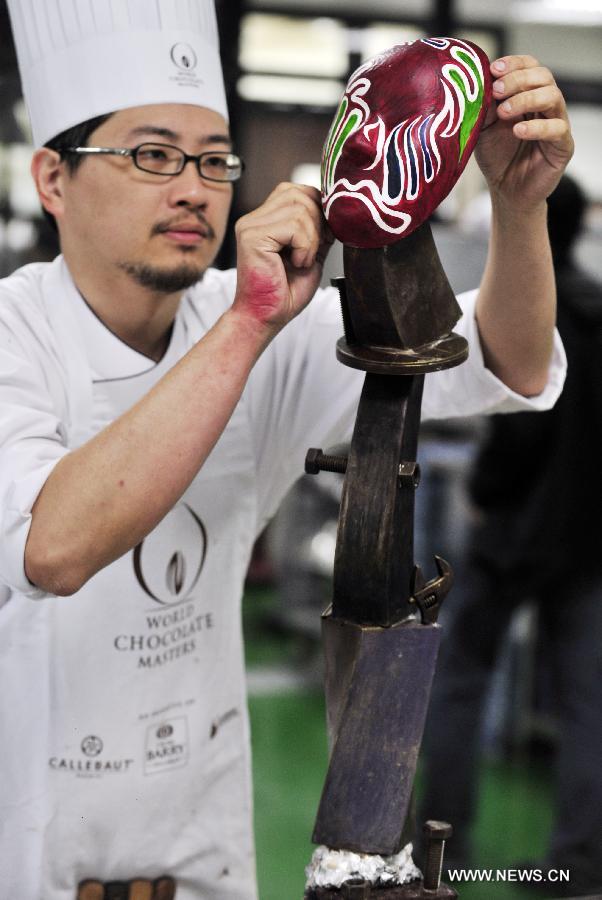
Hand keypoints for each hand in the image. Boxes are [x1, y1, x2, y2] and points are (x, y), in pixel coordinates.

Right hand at [233, 183, 333, 332]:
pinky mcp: (252, 236)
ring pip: (300, 209)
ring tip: (302, 261)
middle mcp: (255, 217)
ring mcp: (250, 225)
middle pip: (301, 194)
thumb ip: (319, 229)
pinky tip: (296, 263)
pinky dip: (304, 247)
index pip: (299, 190)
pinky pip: (293, 226)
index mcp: (267, 218)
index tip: (324, 238)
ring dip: (311, 239)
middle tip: (315, 251)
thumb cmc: (285, 292)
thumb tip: (337, 209)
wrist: (266, 317)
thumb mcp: (312, 253)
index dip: (319, 210)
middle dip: (319, 222)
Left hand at [475, 55, 573, 211]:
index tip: (493, 69)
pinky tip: (518, 131)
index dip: (514, 64)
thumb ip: (484, 107)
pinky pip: (557, 128)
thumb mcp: (483, 128)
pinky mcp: (563, 146)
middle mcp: (545, 105)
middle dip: (518, 79)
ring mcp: (556, 123)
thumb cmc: (497, 157)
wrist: (505, 190)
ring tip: (504, 113)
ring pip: (553, 96)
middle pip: (543, 76)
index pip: (529, 66)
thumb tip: (478, 83)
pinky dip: (536, 127)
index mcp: (528, 94)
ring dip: (526, 99)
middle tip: (497, 91)